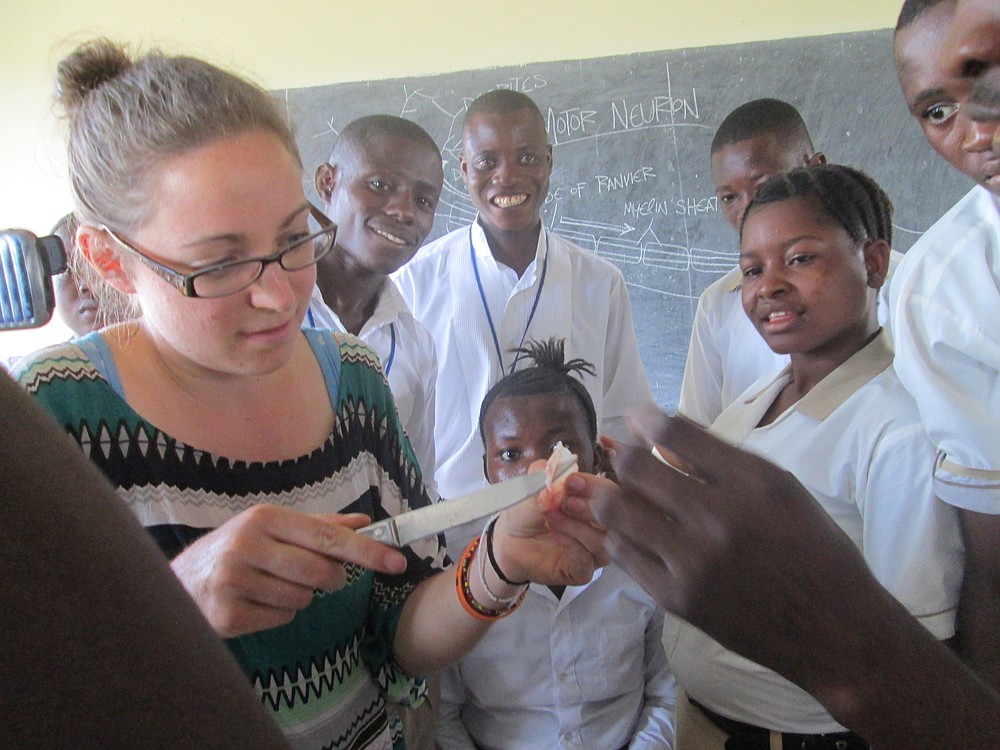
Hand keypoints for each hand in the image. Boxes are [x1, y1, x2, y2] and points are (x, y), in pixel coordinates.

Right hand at [170, 505, 407, 636]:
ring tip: (272, 585)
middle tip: (318, 576)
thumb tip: (364, 522)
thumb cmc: (235, 551)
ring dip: (300, 596)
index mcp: (263, 518)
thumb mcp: (271, 528)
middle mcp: (247, 545)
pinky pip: (282, 618)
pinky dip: (279, 614)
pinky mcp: (228, 615)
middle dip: (330, 579)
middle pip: (320, 572)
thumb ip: (320, 525)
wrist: (178, 583)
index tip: (397, 561)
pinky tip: (257, 602)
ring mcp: (235, 582)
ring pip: (303, 598)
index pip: (328, 536)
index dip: (366, 551)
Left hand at [490, 462, 608, 586]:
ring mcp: (594, 550)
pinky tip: (555, 533)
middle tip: (565, 501)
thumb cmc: (528, 512)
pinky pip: (587, 560)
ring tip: (552, 516)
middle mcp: (601, 526)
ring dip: (577, 526)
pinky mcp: (582, 571)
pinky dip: (571, 544)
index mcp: (596, 501)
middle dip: (591, 506)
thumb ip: (548, 472)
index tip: (572, 481)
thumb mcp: (534, 484)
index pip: (611, 492)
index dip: (595, 485)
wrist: (509, 539)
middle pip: (616, 518)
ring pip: (603, 541)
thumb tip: (562, 464)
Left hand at [566, 406, 877, 678]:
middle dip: (625, 456)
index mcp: (752, 483)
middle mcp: (719, 520)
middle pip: (636, 468)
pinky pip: (623, 554)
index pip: (674, 434)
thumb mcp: (780, 488)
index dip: (645, 420)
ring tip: (627, 494)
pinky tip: (637, 532)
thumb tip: (659, 426)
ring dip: (614, 495)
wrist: (833, 630)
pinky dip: (623, 536)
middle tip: (630, 458)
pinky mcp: (676, 599)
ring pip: (617, 511)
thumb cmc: (813, 550)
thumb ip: (718, 459)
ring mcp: (693, 563)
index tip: (638, 419)